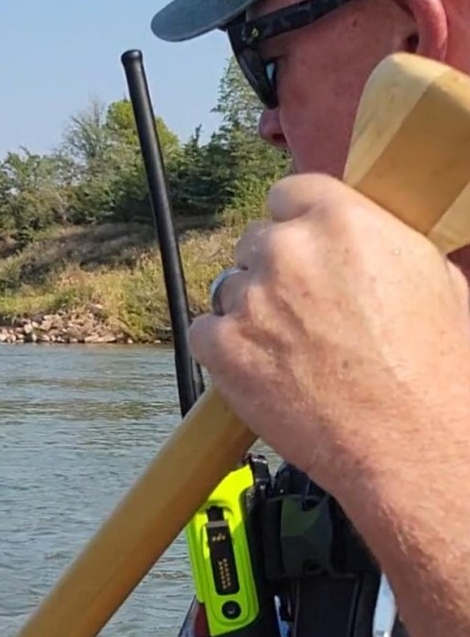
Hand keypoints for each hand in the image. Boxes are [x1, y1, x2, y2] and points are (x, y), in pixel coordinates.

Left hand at [188, 172, 469, 496]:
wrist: (411, 443)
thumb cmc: (432, 368)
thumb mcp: (430, 275)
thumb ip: (377, 240)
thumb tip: (356, 231)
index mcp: (341, 221)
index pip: (287, 194)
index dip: (295, 223)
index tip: (301, 246)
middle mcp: (288, 251)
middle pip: (256, 242)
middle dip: (274, 271)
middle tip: (303, 312)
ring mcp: (249, 299)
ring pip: (230, 288)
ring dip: (251, 311)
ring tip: (293, 351)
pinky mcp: (221, 346)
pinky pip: (205, 331)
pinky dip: (225, 349)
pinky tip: (264, 369)